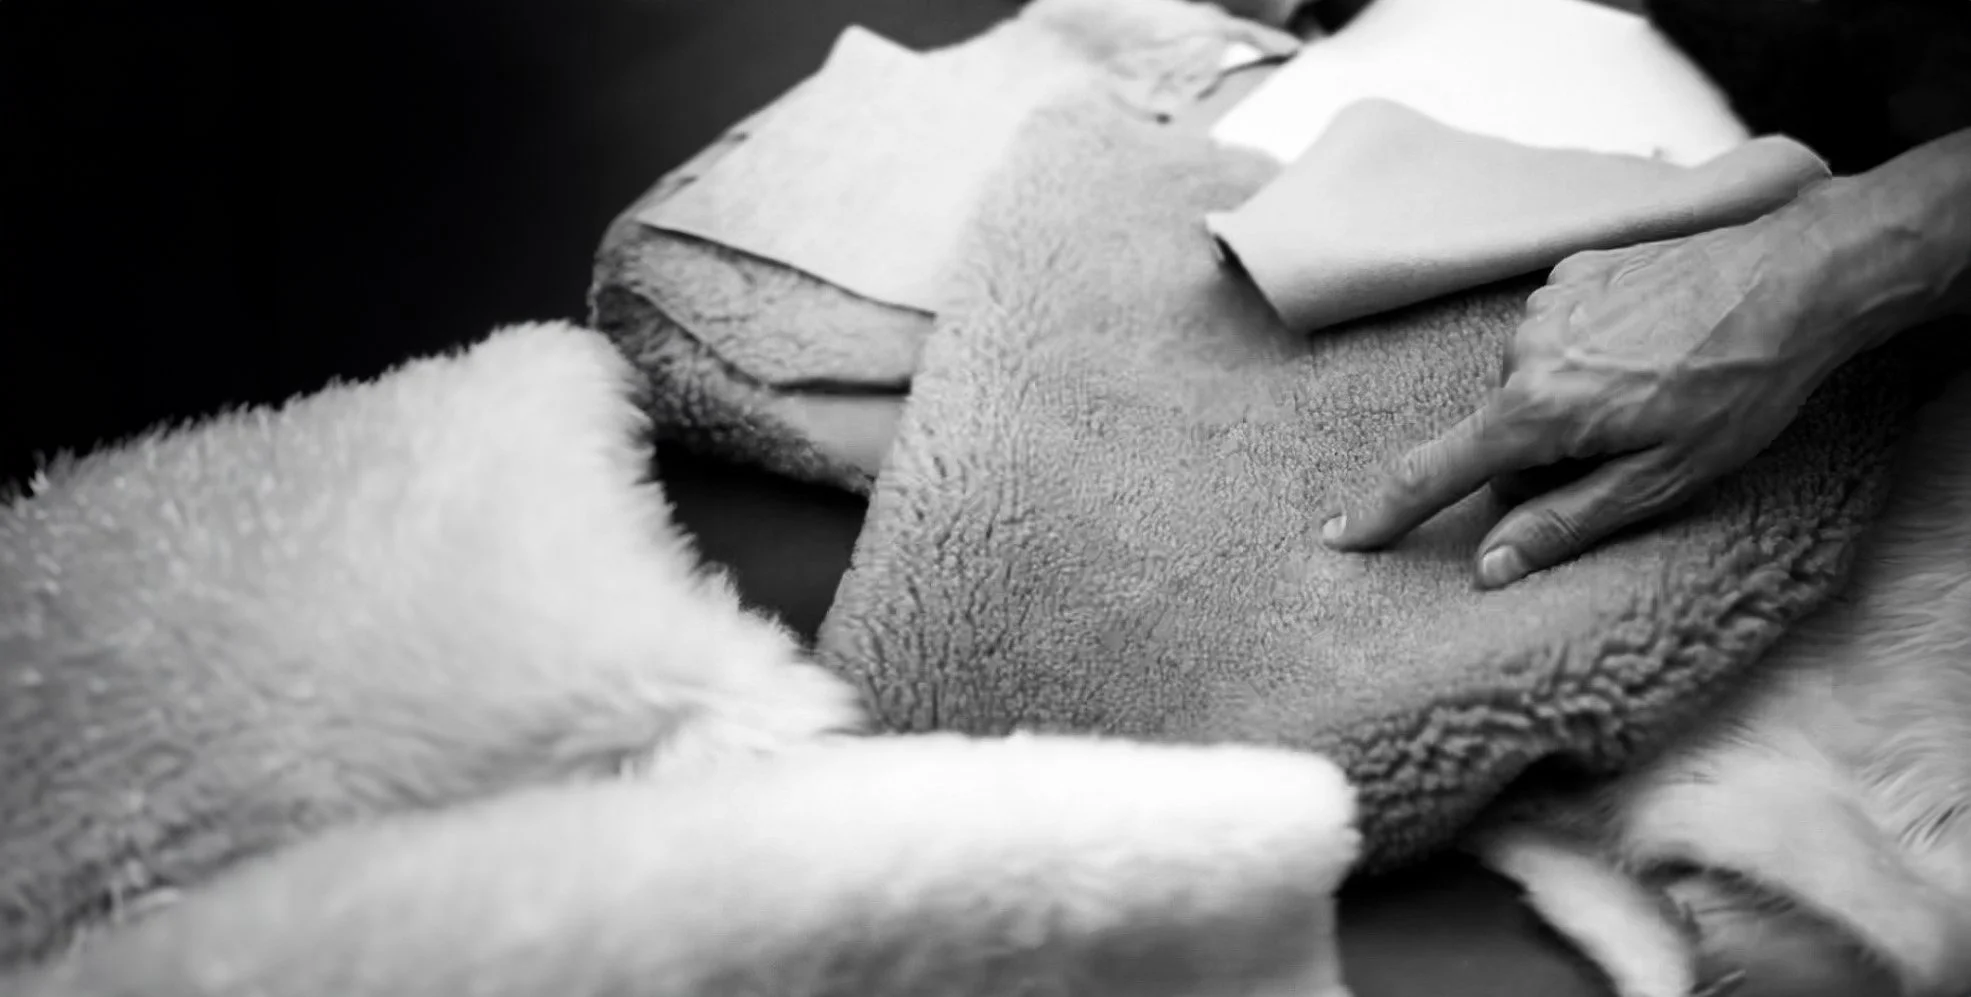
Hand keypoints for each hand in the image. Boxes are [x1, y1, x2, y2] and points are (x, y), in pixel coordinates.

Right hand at [1321, 220, 1851, 587]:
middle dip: (1545, 459)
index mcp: (1537, 410)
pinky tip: (1652, 348)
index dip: (1386, 512)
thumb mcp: (1663, 478)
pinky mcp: (1573, 272)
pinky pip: (1558, 335)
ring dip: (1572, 404)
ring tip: (1656, 391)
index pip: (1437, 473)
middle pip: (1503, 433)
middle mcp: (1523, 351)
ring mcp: (1546, 304)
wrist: (1796, 278)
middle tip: (1633, 452)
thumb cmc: (1740, 385)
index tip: (1339, 536)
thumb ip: (1566, 522)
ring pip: (1533, 385)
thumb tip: (1491, 566)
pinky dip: (1590, 356)